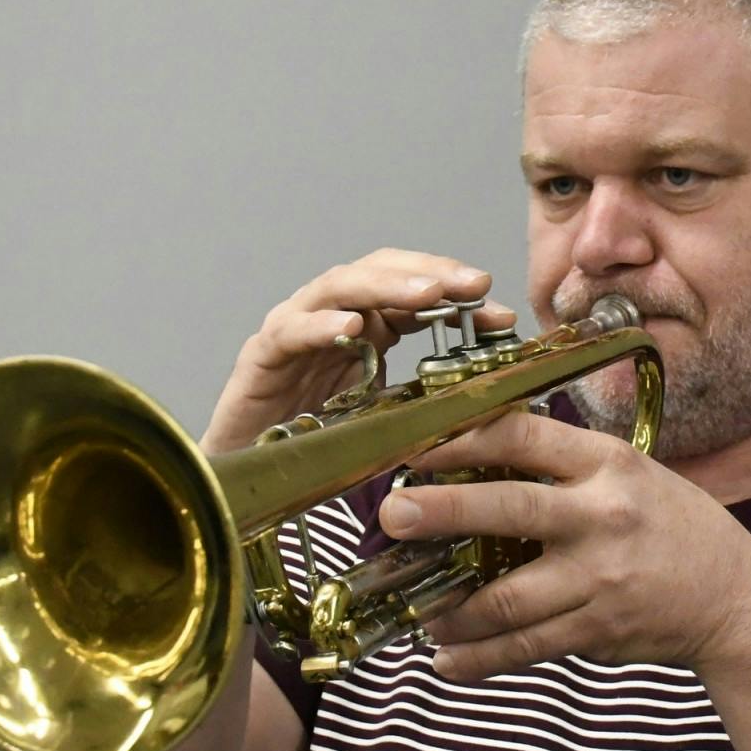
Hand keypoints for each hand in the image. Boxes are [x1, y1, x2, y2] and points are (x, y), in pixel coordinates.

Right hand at [199, 249, 512, 453]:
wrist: (252, 477)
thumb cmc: (319, 445)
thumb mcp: (388, 416)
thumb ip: (427, 392)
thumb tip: (489, 383)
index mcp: (367, 327)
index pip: (412, 289)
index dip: (455, 291)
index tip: (499, 308)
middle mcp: (330, 317)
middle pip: (379, 273)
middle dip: (429, 274)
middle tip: (472, 284)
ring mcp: (293, 331)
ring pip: (337, 288)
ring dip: (384, 287)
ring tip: (426, 295)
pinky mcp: (260, 358)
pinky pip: (289, 332)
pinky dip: (319, 326)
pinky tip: (350, 330)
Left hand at [377, 410, 750, 679]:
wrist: (734, 600)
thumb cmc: (672, 526)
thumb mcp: (631, 473)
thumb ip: (564, 466)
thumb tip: (473, 459)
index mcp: (608, 463)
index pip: (523, 436)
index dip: (462, 439)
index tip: (416, 447)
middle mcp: (602, 515)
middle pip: (508, 509)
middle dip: (441, 512)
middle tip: (392, 515)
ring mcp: (600, 577)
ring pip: (505, 597)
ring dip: (450, 608)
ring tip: (418, 613)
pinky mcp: (597, 630)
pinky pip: (524, 647)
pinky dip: (478, 658)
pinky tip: (447, 661)